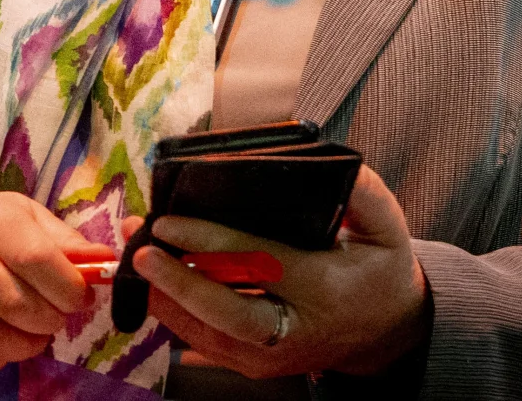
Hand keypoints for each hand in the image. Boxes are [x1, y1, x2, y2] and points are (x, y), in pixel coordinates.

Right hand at [0, 191, 101, 376]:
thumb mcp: (20, 218)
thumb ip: (63, 242)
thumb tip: (106, 261)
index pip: (37, 259)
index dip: (68, 289)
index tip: (79, 299)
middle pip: (16, 305)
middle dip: (48, 322)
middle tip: (53, 319)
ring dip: (23, 347)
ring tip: (30, 335)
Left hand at [136, 162, 427, 378]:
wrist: (387, 334)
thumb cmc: (380, 271)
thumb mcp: (386, 227)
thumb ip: (359, 191)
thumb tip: (324, 158)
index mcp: (326, 289)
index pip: (261, 264)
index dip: (211, 243)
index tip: (170, 221)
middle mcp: (296, 330)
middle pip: (228, 314)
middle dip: (178, 284)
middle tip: (141, 252)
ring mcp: (274, 355)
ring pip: (209, 334)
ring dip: (166, 298)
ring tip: (134, 260)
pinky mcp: (257, 364)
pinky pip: (208, 343)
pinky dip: (177, 316)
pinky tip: (153, 286)